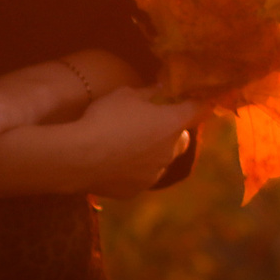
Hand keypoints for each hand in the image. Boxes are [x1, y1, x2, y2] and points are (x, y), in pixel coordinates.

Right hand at [79, 87, 204, 198]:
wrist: (78, 158)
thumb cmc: (105, 117)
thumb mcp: (126, 94)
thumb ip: (148, 92)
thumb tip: (160, 88)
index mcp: (172, 123)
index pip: (199, 110)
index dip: (202, 103)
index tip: (201, 99)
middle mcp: (169, 151)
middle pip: (181, 139)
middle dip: (173, 131)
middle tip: (155, 122)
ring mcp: (153, 174)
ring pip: (161, 161)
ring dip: (153, 152)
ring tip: (129, 143)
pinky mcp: (135, 191)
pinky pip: (141, 177)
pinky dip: (134, 169)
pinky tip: (115, 162)